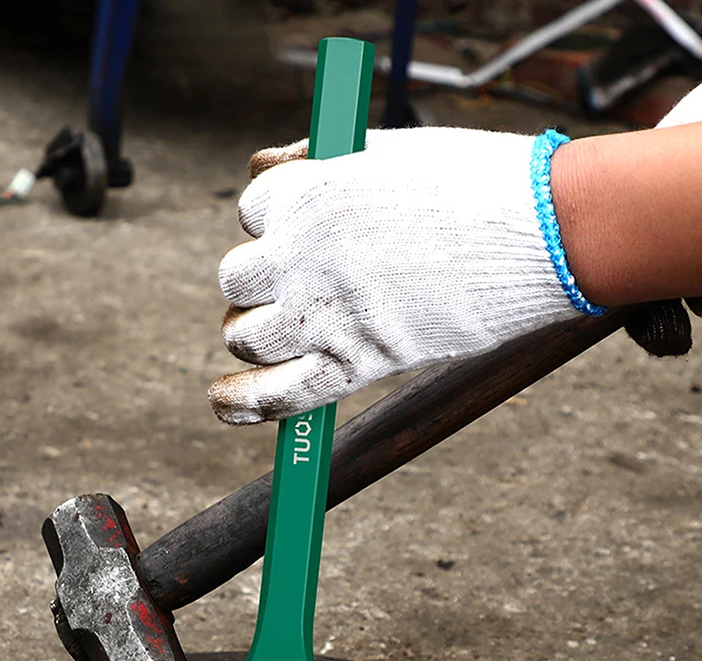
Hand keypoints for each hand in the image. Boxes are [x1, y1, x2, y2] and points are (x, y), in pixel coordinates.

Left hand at [209, 127, 580, 423]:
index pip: (250, 212)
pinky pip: (278, 393)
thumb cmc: (471, 183)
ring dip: (255, 336)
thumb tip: (257, 167)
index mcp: (307, 192)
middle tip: (294, 286)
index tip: (301, 232)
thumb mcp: (382, 150)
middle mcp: (301, 254)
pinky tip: (222, 405)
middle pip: (234, 280)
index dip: (273, 224)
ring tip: (284, 330)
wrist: (542, 231)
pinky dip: (243, 405)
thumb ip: (313, 162)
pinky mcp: (356, 363)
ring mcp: (324, 314)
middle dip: (257, 284)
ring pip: (243, 337)